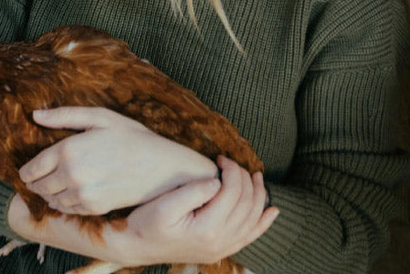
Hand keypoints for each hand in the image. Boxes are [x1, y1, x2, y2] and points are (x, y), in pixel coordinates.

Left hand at [19, 107, 217, 214]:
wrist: (161, 168)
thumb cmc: (132, 138)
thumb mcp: (100, 118)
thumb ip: (65, 116)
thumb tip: (35, 115)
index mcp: (68, 150)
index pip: (32, 168)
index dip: (25, 171)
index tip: (26, 170)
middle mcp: (71, 175)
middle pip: (38, 186)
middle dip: (34, 182)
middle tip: (36, 178)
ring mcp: (82, 195)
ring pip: (51, 200)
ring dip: (47, 194)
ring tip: (52, 185)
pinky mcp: (93, 208)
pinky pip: (66, 209)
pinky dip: (62, 203)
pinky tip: (68, 194)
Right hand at [111, 157, 278, 266]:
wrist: (136, 247)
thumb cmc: (146, 224)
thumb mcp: (164, 205)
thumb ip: (193, 192)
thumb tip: (217, 182)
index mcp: (207, 229)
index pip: (232, 192)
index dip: (232, 170)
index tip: (221, 158)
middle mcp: (220, 242)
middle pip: (246, 204)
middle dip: (245, 178)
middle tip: (232, 163)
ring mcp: (222, 248)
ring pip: (253, 219)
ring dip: (258, 195)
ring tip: (256, 176)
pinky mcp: (221, 250)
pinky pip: (250, 237)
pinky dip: (264, 223)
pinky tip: (273, 211)